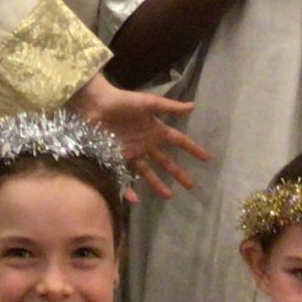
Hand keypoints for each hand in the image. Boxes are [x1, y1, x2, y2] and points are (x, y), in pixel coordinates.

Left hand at [71, 74, 210, 197]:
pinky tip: (135, 200)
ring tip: (169, 196)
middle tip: (191, 186)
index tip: (207, 158)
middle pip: (166, 161)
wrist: (95, 105)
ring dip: (158, 184)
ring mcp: (132, 152)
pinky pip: (124, 175)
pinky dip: (128, 188)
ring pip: (148, 172)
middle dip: (178, 173)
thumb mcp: (148, 103)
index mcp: (155, 129)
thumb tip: (193, 106)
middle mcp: (146, 143)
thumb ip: (169, 107)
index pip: (178, 141)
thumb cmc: (123, 101)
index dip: (192, 149)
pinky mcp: (116, 157)